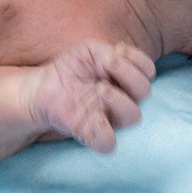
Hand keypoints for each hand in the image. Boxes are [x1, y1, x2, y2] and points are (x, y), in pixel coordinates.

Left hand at [26, 41, 155, 153]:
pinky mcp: (90, 133)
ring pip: (133, 116)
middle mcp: (122, 99)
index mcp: (125, 79)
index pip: (148, 72)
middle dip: (128, 74)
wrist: (43, 86)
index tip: (118, 49)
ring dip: (119, 98)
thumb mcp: (89, 51)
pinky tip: (94, 117)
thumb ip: (107, 52)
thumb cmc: (71, 68)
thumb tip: (117, 59)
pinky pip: (109, 144)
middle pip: (145, 92)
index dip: (139, 60)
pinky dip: (105, 131)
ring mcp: (108, 117)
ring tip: (99, 88)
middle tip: (106, 64)